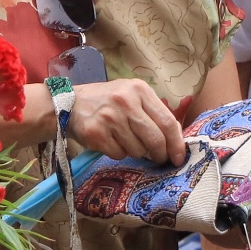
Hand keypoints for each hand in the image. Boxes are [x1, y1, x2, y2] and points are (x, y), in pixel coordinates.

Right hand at [67, 79, 186, 164]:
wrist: (71, 103)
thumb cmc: (108, 101)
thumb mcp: (132, 96)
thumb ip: (152, 112)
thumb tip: (175, 141)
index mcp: (140, 90)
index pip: (168, 121)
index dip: (177, 143)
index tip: (179, 157)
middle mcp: (125, 102)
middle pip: (155, 139)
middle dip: (160, 154)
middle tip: (159, 159)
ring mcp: (110, 118)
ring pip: (137, 150)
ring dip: (135, 152)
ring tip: (124, 139)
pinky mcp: (96, 133)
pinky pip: (119, 154)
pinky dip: (118, 152)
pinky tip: (111, 141)